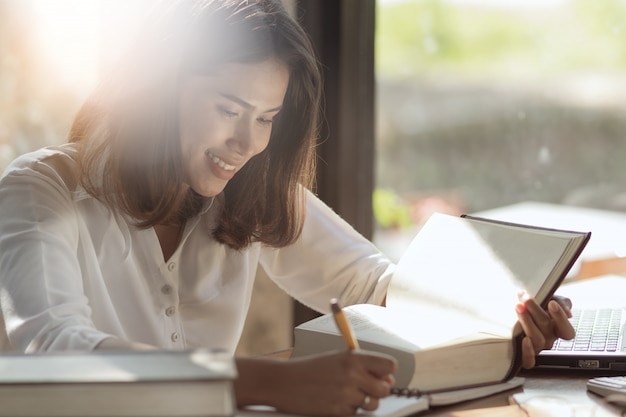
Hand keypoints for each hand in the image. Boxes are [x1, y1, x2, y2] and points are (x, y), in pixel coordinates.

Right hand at [249, 350, 396, 416]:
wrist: (284, 381)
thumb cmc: (310, 369)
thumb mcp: (337, 359)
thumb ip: (363, 367)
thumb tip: (388, 380)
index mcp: (353, 357)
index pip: (389, 365)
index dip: (387, 372)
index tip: (380, 375)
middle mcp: (352, 374)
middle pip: (384, 389)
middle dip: (377, 391)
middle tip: (363, 388)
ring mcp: (346, 394)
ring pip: (373, 404)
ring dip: (363, 403)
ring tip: (346, 395)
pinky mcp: (338, 410)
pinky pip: (356, 414)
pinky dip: (348, 410)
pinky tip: (334, 401)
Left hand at [516, 294, 574, 368]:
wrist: (519, 307)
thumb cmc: (538, 303)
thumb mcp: (553, 299)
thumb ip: (562, 303)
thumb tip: (568, 314)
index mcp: (559, 329)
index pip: (567, 331)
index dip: (560, 317)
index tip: (551, 302)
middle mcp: (550, 339)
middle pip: (547, 328)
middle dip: (535, 310)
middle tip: (526, 298)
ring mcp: (538, 347)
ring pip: (536, 339)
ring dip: (527, 321)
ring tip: (519, 307)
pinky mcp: (525, 354)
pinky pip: (529, 361)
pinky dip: (527, 352)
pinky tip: (523, 339)